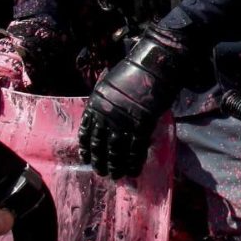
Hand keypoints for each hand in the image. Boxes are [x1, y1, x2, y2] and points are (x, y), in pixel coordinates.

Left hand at [79, 30, 184, 179]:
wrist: (153, 64)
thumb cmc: (134, 71)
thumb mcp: (108, 84)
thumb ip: (105, 102)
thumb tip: (105, 117)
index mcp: (96, 104)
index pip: (86, 132)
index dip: (87, 148)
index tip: (86, 158)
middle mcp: (106, 115)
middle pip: (100, 145)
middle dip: (101, 161)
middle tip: (103, 173)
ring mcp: (123, 121)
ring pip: (116, 150)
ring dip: (116, 165)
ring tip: (117, 176)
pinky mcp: (142, 125)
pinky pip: (135, 148)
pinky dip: (134, 161)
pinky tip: (133, 170)